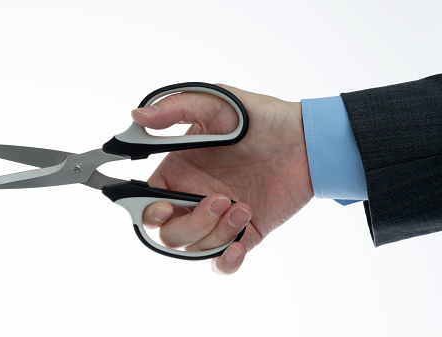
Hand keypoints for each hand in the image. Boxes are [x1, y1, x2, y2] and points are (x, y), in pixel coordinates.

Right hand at [132, 84, 313, 273]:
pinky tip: (238, 247)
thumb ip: (176, 108)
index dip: (149, 211)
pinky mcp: (246, 232)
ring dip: (215, 234)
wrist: (305, 140)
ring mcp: (219, 217)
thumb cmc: (260, 118)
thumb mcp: (217, 102)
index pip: (148, 201)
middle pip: (170, 232)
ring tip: (244, 208)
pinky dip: (226, 262)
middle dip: (191, 223)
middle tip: (220, 200)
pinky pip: (223, 261)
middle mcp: (195, 196)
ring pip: (195, 247)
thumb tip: (137, 117)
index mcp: (179, 171)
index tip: (165, 207)